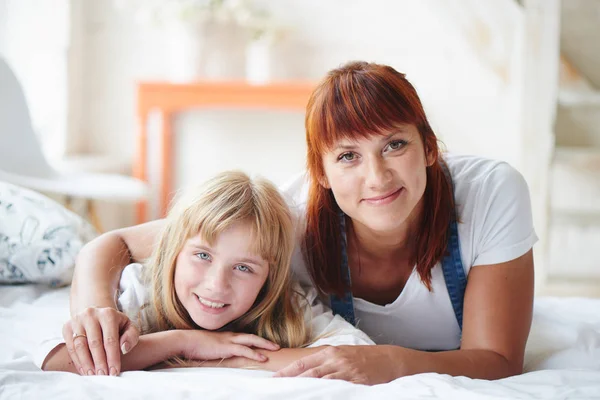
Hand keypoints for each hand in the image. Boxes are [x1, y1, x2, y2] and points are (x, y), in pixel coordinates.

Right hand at [62, 307, 138, 375]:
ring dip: (86, 363)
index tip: (114, 372)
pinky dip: (77, 361)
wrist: (95, 313)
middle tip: (103, 376)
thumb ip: (131, 336)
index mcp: (108, 314)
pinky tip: (84, 370)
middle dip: (99, 363)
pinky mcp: (67, 327)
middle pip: (94, 343)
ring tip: (92, 375)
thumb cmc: (115, 324)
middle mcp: (91, 315)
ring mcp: (77, 320)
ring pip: (80, 346)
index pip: (110, 340)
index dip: (112, 358)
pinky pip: (70, 347)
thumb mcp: (127, 326)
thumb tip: (124, 348)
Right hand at [179, 330, 279, 363]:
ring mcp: (229, 341)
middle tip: (276, 345)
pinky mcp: (227, 347)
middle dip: (265, 341)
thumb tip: (219, 356)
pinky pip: (244, 350)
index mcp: (226, 336)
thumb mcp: (208, 347)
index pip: (245, 337)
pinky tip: (263, 358)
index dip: (255, 341)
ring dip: (264, 345)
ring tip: (275, 349)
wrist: (186, 341)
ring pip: (252, 341)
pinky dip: (255, 353)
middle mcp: (230, 336)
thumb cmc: (194, 345)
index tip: (265, 345)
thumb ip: (216, 350)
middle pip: (252, 337)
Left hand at [273, 345, 398, 384]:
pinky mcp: (357, 383)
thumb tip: (306, 371)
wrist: (389, 359)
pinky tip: (319, 397)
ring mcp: (347, 372)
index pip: (303, 363)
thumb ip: (325, 361)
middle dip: (292, 382)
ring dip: (307, 390)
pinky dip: (328, 394)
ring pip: (322, 382)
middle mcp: (336, 361)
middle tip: (278, 390)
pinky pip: (339, 390)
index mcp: (330, 353)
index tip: (274, 379)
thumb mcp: (342, 354)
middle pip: (309, 374)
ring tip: (293, 396)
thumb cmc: (364, 357)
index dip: (287, 372)